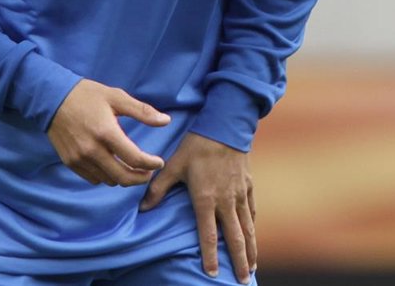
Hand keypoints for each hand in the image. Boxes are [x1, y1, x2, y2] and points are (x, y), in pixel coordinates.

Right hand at [46, 79, 170, 186]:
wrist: (52, 99)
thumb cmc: (87, 95)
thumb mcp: (116, 97)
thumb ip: (142, 111)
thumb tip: (166, 121)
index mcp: (106, 132)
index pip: (134, 158)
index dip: (151, 164)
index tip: (159, 163)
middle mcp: (92, 150)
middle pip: (122, 177)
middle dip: (140, 178)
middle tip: (149, 172)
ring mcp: (79, 159)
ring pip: (108, 180)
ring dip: (123, 178)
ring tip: (132, 168)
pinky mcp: (70, 163)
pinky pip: (93, 178)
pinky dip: (106, 176)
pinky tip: (112, 166)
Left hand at [140, 133, 256, 283]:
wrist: (226, 124)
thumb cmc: (197, 145)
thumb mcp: (173, 165)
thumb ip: (158, 188)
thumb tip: (142, 208)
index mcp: (206, 199)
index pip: (208, 235)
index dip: (210, 257)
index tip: (212, 274)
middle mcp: (225, 201)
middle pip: (234, 238)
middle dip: (238, 261)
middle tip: (240, 280)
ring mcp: (239, 194)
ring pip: (247, 227)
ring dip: (250, 248)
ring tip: (251, 267)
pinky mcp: (247, 185)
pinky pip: (251, 210)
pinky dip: (252, 225)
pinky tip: (252, 235)